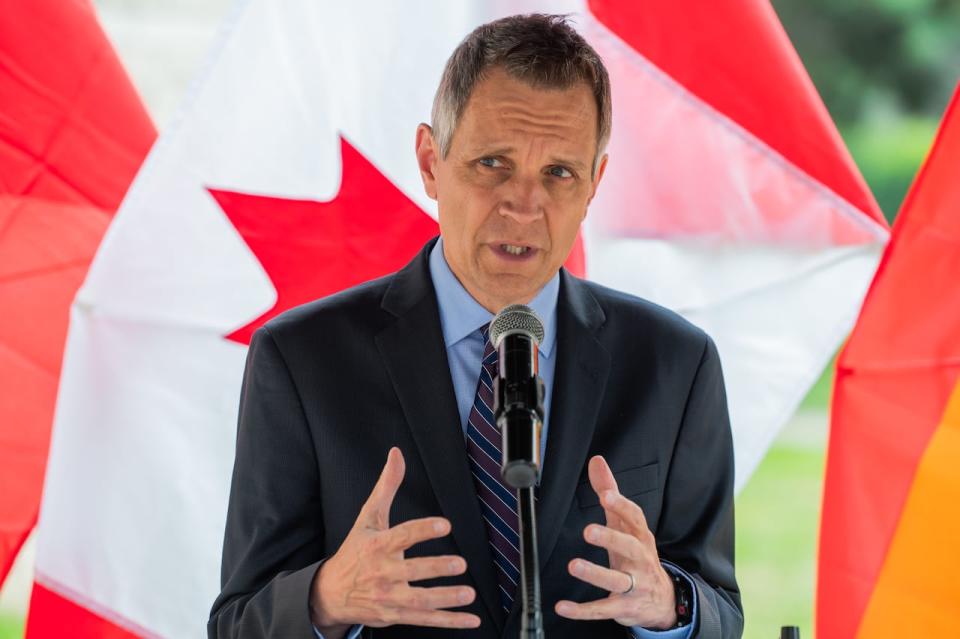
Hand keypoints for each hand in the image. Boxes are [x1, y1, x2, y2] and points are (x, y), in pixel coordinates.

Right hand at [310, 448, 480, 636]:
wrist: (331, 592)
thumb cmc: (355, 552)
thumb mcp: (368, 517)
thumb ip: (387, 486)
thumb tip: (396, 455)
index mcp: (378, 546)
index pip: (402, 536)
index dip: (423, 530)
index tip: (444, 525)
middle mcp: (383, 573)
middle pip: (412, 571)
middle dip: (436, 568)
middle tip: (460, 564)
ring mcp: (390, 597)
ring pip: (421, 600)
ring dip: (446, 598)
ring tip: (467, 593)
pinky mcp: (396, 615)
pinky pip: (425, 619)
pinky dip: (449, 621)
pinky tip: (470, 619)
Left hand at [555, 455, 677, 628]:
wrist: (663, 599)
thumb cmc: (637, 554)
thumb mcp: (626, 524)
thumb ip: (610, 492)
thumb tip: (597, 461)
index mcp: (640, 536)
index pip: (634, 518)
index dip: (621, 506)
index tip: (606, 495)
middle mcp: (640, 559)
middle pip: (629, 547)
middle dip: (611, 539)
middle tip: (588, 530)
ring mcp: (634, 585)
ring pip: (617, 580)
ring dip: (596, 574)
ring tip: (574, 565)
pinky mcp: (624, 607)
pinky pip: (603, 609)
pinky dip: (583, 610)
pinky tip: (563, 606)